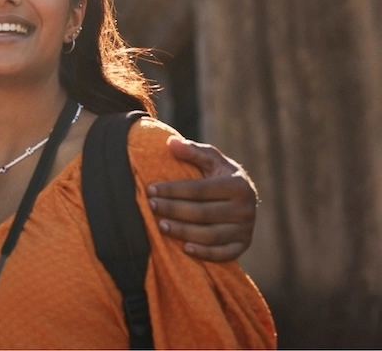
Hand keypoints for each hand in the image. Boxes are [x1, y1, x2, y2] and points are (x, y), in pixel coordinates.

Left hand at [147, 135, 257, 261]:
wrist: (242, 197)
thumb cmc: (219, 175)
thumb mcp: (211, 159)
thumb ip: (192, 150)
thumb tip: (171, 143)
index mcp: (238, 185)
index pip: (199, 190)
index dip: (173, 190)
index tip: (150, 189)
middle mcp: (246, 209)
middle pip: (202, 213)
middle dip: (173, 209)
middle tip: (150, 205)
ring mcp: (246, 229)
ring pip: (210, 235)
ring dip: (183, 231)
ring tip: (160, 225)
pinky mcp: (243, 245)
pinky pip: (223, 254)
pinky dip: (204, 253)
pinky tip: (184, 247)